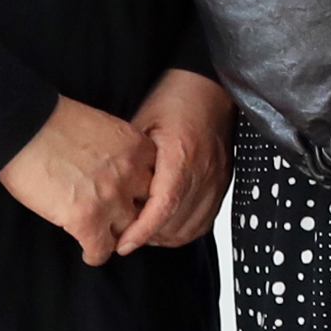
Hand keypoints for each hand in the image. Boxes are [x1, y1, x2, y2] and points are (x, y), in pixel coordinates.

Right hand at [0, 96, 148, 264]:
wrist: (22, 128)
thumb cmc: (53, 122)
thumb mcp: (104, 127)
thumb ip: (120, 150)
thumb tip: (116, 169)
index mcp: (138, 147)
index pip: (159, 179)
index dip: (145, 192)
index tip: (136, 200)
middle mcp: (131, 174)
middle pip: (148, 207)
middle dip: (138, 216)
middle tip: (125, 223)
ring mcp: (111, 199)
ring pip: (128, 232)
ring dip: (117, 238)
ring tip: (107, 240)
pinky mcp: (86, 220)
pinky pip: (101, 250)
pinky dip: (95, 255)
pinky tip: (89, 254)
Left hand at [119, 67, 234, 249]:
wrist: (209, 86)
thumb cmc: (175, 97)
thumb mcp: (141, 123)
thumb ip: (129, 159)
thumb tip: (108, 190)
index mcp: (181, 156)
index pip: (163, 206)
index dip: (142, 231)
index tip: (123, 244)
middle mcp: (202, 172)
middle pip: (176, 223)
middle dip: (149, 238)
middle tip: (125, 236)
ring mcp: (215, 179)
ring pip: (192, 226)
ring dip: (166, 236)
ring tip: (145, 232)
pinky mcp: (222, 183)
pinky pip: (206, 220)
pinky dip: (186, 229)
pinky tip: (169, 226)